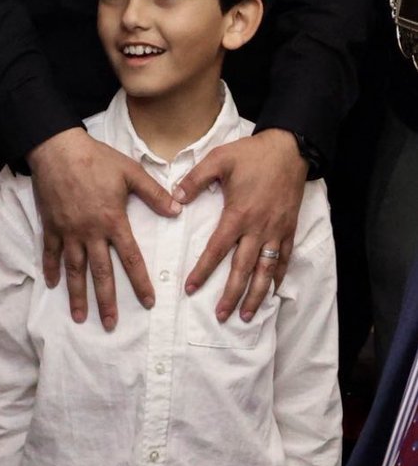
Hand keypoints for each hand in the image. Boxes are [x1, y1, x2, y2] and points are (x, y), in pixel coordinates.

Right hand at [26, 128, 180, 330]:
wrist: (58, 149)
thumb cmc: (97, 158)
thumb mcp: (130, 172)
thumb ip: (154, 193)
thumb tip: (178, 211)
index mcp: (113, 221)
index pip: (131, 259)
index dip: (140, 283)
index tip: (148, 303)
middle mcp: (91, 232)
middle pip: (101, 273)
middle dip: (106, 302)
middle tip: (110, 325)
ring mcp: (69, 231)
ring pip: (74, 269)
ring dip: (77, 294)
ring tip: (79, 317)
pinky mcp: (51, 225)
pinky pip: (51, 252)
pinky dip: (51, 269)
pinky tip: (52, 284)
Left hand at [174, 128, 307, 321]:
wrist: (289, 150)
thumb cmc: (251, 154)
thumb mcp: (218, 159)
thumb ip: (195, 179)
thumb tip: (175, 198)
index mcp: (238, 214)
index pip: (217, 250)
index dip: (203, 270)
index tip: (190, 288)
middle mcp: (258, 229)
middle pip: (243, 269)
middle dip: (231, 295)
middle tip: (220, 315)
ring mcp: (276, 231)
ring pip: (266, 271)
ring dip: (257, 296)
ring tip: (247, 316)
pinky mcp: (289, 229)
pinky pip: (284, 259)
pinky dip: (278, 278)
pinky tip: (272, 291)